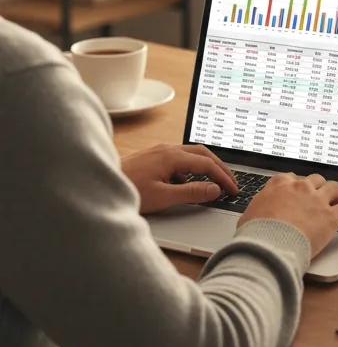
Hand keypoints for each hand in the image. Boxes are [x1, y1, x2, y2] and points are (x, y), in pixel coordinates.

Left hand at [121, 143, 237, 214]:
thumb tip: (214, 189)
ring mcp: (158, 151)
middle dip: (220, 167)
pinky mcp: (152, 157)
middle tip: (230, 181)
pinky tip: (186, 182)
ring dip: (206, 165)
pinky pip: (178, 158)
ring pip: (191, 154)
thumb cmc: (127, 191)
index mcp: (172, 156)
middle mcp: (167, 149)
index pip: (207, 164)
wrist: (97, 186)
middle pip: (203, 153)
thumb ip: (191, 192)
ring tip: (214, 180)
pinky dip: (190, 168)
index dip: (223, 177)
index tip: (232, 189)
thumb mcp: (163, 197)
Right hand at [240, 173, 337, 257]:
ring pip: (333, 188)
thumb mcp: (248, 217)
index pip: (292, 178)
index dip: (296, 186)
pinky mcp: (331, 216)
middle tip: (319, 196)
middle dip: (317, 187)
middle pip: (315, 180)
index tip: (298, 191)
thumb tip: (254, 218)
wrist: (269, 246)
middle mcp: (300, 188)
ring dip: (336, 194)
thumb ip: (257, 211)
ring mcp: (317, 200)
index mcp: (279, 185)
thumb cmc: (255, 235)